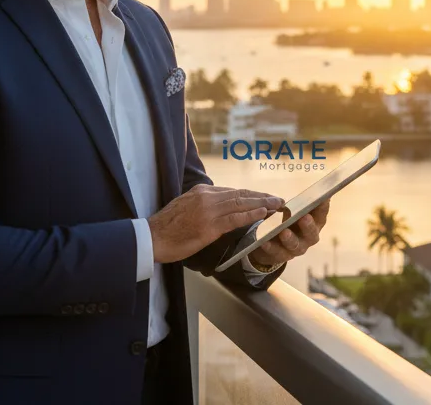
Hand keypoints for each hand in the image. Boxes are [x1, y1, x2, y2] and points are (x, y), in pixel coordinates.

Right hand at [148, 184, 283, 263]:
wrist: (151, 238)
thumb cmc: (167, 228)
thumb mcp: (186, 208)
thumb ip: (204, 205)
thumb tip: (220, 208)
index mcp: (201, 192)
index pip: (232, 192)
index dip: (251, 195)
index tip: (265, 198)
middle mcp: (207, 197)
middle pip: (241, 195)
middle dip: (262, 197)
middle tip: (278, 199)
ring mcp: (208, 210)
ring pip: (241, 204)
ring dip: (262, 204)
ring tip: (278, 205)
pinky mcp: (209, 226)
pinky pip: (235, 218)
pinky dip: (251, 214)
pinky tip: (263, 213)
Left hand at [248, 199, 329, 267]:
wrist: (274, 241)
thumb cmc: (288, 220)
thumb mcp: (293, 210)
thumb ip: (298, 203)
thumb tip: (301, 191)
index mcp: (315, 223)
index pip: (321, 214)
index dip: (323, 206)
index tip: (323, 198)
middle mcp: (309, 237)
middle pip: (312, 233)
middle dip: (308, 226)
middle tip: (304, 217)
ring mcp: (296, 248)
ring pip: (295, 245)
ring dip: (290, 238)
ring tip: (283, 232)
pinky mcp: (282, 256)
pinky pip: (277, 252)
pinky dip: (271, 246)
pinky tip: (265, 241)